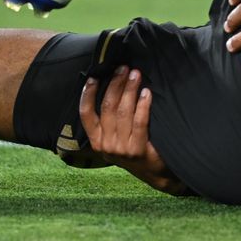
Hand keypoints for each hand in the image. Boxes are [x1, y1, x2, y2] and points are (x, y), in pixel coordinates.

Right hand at [79, 66, 188, 195]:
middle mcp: (105, 145)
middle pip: (107, 107)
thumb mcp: (116, 136)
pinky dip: (143, 105)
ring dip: (130, 89)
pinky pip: (140, 121)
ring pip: (123, 112)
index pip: (85, 114)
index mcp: (96, 140)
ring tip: (136, 74)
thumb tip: (111, 84)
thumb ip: (110, 118)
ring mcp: (121, 149)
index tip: (94, 77)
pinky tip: (147, 92)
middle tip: (123, 68)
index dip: (88, 94)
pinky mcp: (137, 150)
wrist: (154, 172)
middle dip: (115, 84)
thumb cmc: (135, 147)